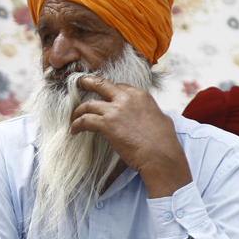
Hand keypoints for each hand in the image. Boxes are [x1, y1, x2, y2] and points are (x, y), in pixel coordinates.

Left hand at [69, 76, 192, 197]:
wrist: (160, 156)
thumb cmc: (165, 142)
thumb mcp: (163, 118)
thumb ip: (152, 112)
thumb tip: (154, 115)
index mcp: (140, 95)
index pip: (119, 87)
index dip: (109, 92)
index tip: (103, 97)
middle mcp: (126, 98)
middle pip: (101, 84)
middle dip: (87, 82)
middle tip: (79, 83)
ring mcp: (115, 110)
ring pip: (89, 104)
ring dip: (78, 111)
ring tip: (74, 117)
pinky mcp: (106, 124)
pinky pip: (85, 120)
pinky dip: (77, 124)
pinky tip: (74, 130)